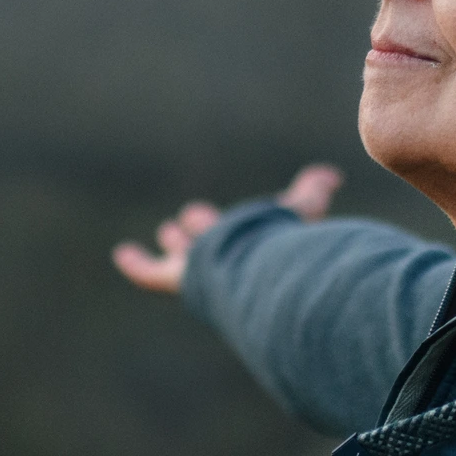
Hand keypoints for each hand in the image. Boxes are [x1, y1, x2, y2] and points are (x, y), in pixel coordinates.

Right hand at [112, 164, 340, 295]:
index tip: (238, 213)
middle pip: (212, 242)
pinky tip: (124, 255)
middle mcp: (226, 260)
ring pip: (184, 252)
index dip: (237, 219)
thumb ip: (312, 193)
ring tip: (170, 232)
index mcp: (252, 244)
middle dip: (203, 229)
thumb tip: (332, 177)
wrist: (262, 271)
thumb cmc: (283, 246)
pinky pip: (152, 275)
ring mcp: (199, 270)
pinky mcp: (177, 278)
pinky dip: (138, 266)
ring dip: (177, 241)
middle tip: (193, 220)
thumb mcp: (299, 211)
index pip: (241, 230)